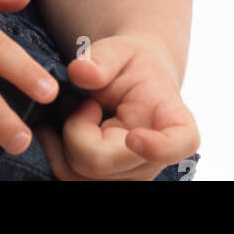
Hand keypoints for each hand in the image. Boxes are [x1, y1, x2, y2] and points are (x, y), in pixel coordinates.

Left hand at [34, 32, 199, 180]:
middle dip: (75, 126)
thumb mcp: (118, 51)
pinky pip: (68, 178)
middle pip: (100, 162)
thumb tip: (79, 72)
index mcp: (173, 122)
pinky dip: (54, 152)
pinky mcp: (107, 182)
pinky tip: (57, 128)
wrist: (132, 84)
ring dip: (61, 140)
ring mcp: (131, 178)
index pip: (178, 144)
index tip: (134, 136)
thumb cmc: (129, 65)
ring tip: (75, 109)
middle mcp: (156, 161)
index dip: (157, 148)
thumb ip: (101, 59)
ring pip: (77, 175)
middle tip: (84, 101)